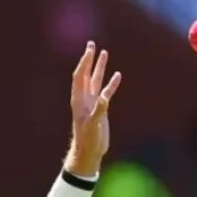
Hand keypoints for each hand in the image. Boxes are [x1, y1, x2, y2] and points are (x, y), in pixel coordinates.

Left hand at [65, 41, 121, 176]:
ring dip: (100, 67)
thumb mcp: (93, 125)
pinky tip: (117, 75)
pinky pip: (107, 92)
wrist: (89, 152)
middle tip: (91, 44)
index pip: (80, 76)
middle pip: (86, 74)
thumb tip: (104, 97)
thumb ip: (98, 111)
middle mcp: (84, 98)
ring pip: (96, 80)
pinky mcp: (101, 109)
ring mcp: (92, 103)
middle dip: (89, 59)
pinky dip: (111, 84)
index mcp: (78, 100)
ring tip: (104, 53)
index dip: (84, 63)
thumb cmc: (88, 140)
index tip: (89, 50)